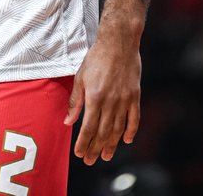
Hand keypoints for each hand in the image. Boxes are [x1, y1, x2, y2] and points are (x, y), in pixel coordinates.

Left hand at [63, 28, 140, 164]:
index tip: (79, 154)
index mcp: (94, 97)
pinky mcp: (135, 96)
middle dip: (96, 148)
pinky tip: (127, 140)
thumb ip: (75, 101)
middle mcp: (110, 102)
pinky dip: (131, 131)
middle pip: (103, 132)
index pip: (88, 128)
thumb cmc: (96, 58)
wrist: (118, 43)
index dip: (84, 143)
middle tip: (90, 160)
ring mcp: (124, 100)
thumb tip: (67, 121)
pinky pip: (134, 118)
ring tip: (106, 155)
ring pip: (118, 129)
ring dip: (112, 145)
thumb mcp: (80, 77)